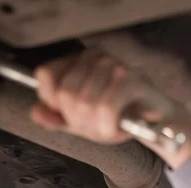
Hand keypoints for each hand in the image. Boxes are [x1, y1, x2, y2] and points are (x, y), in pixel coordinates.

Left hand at [31, 49, 190, 166]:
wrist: (157, 124)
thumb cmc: (120, 118)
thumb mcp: (82, 122)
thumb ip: (57, 118)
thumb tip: (34, 113)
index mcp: (79, 62)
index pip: (46, 76)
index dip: (54, 102)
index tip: (71, 114)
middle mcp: (95, 57)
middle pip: (65, 95)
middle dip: (79, 120)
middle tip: (96, 124)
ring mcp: (113, 66)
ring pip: (85, 105)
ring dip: (96, 126)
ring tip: (110, 125)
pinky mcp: (131, 80)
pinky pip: (105, 110)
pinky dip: (109, 127)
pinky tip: (116, 127)